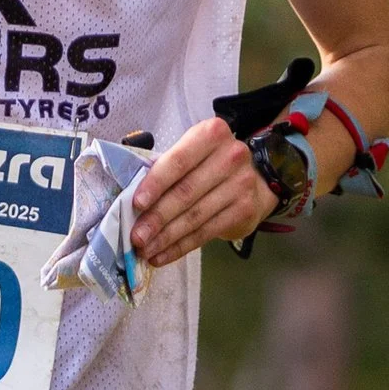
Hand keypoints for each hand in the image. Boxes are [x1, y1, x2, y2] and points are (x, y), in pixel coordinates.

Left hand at [125, 115, 277, 267]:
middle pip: (186, 192)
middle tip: (136, 237)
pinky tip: (163, 255)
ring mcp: (241, 184)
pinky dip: (181, 246)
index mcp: (211, 134)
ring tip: (145, 250)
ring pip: (195, 216)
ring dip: (166, 237)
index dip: (156, 183)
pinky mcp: (245, 210)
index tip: (137, 204)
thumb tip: (131, 200)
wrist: (257, 177)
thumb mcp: (192, 152)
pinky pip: (206, 232)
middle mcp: (231, 157)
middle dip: (157, 217)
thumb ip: (167, 167)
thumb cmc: (210, 163)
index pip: (179, 161)